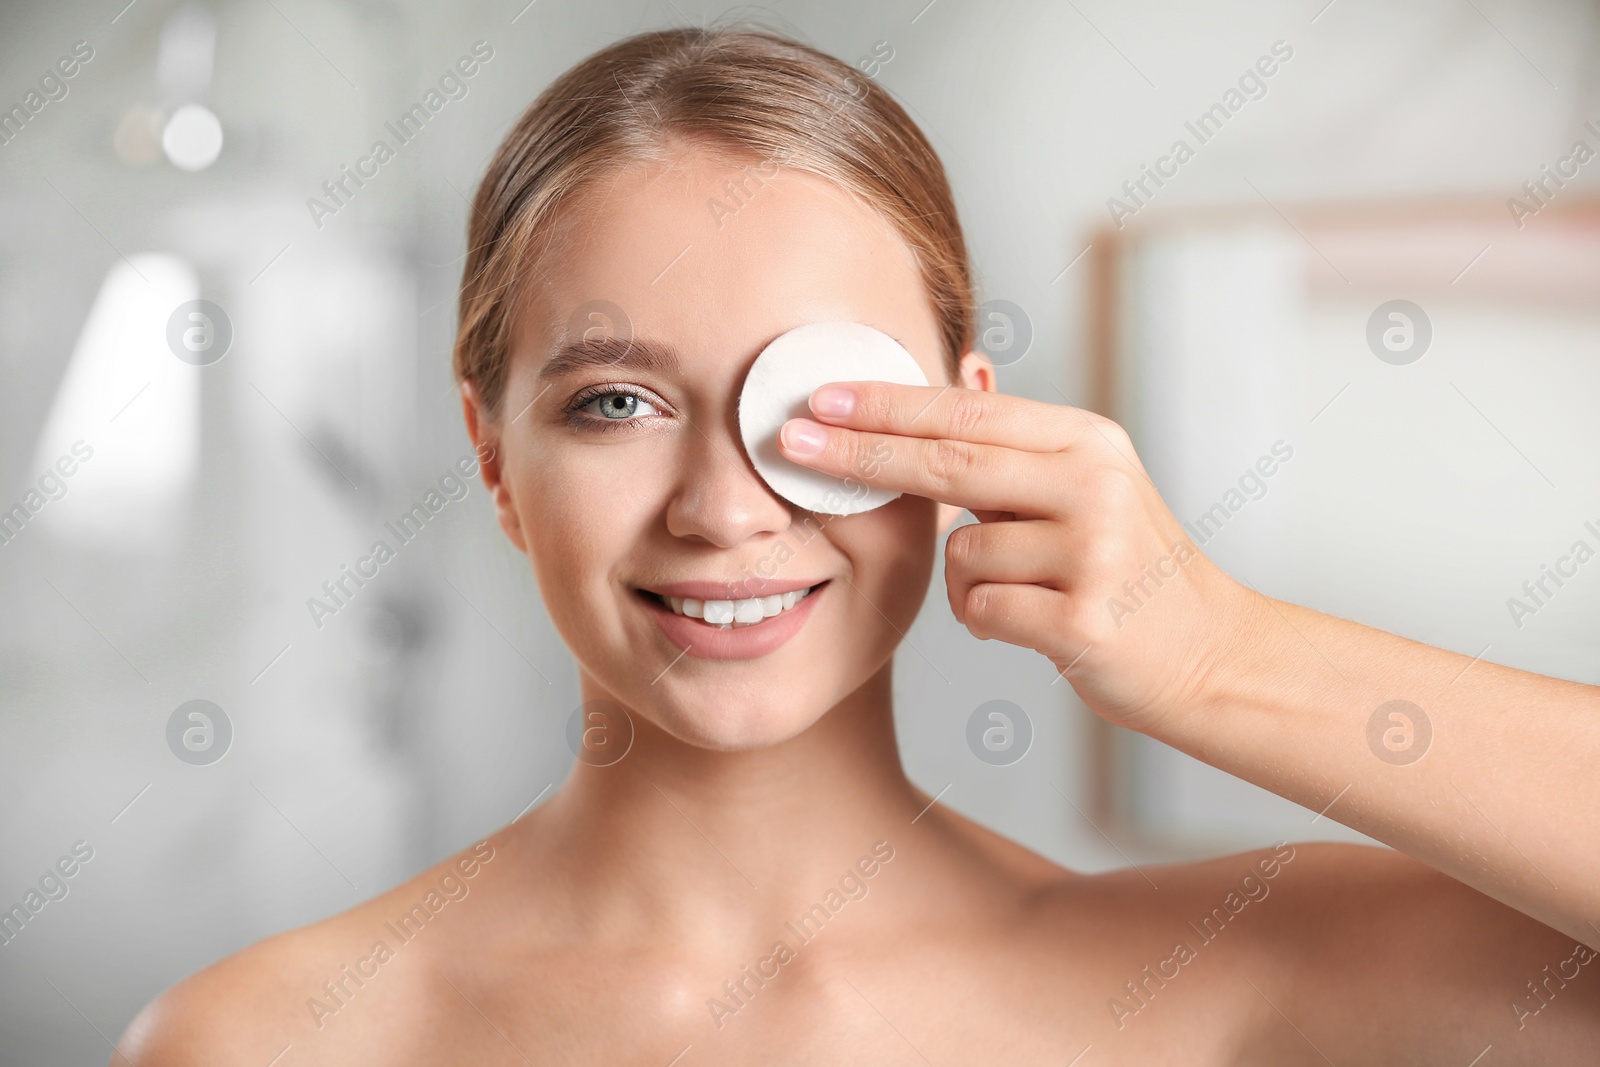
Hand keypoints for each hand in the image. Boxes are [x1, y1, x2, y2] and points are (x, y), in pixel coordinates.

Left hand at [777, 382, 1260, 732]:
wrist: (1211, 655)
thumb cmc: (1130, 570)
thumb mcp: (1089, 485)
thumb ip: (1017, 445)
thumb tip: (949, 378)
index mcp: (1088, 442)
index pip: (967, 413)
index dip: (886, 404)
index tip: (818, 397)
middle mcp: (1093, 485)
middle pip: (948, 462)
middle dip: (860, 453)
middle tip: (791, 443)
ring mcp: (1091, 553)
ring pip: (960, 553)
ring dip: (967, 579)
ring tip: (1024, 591)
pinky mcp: (1082, 620)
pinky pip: (980, 610)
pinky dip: (987, 620)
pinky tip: (1033, 624)